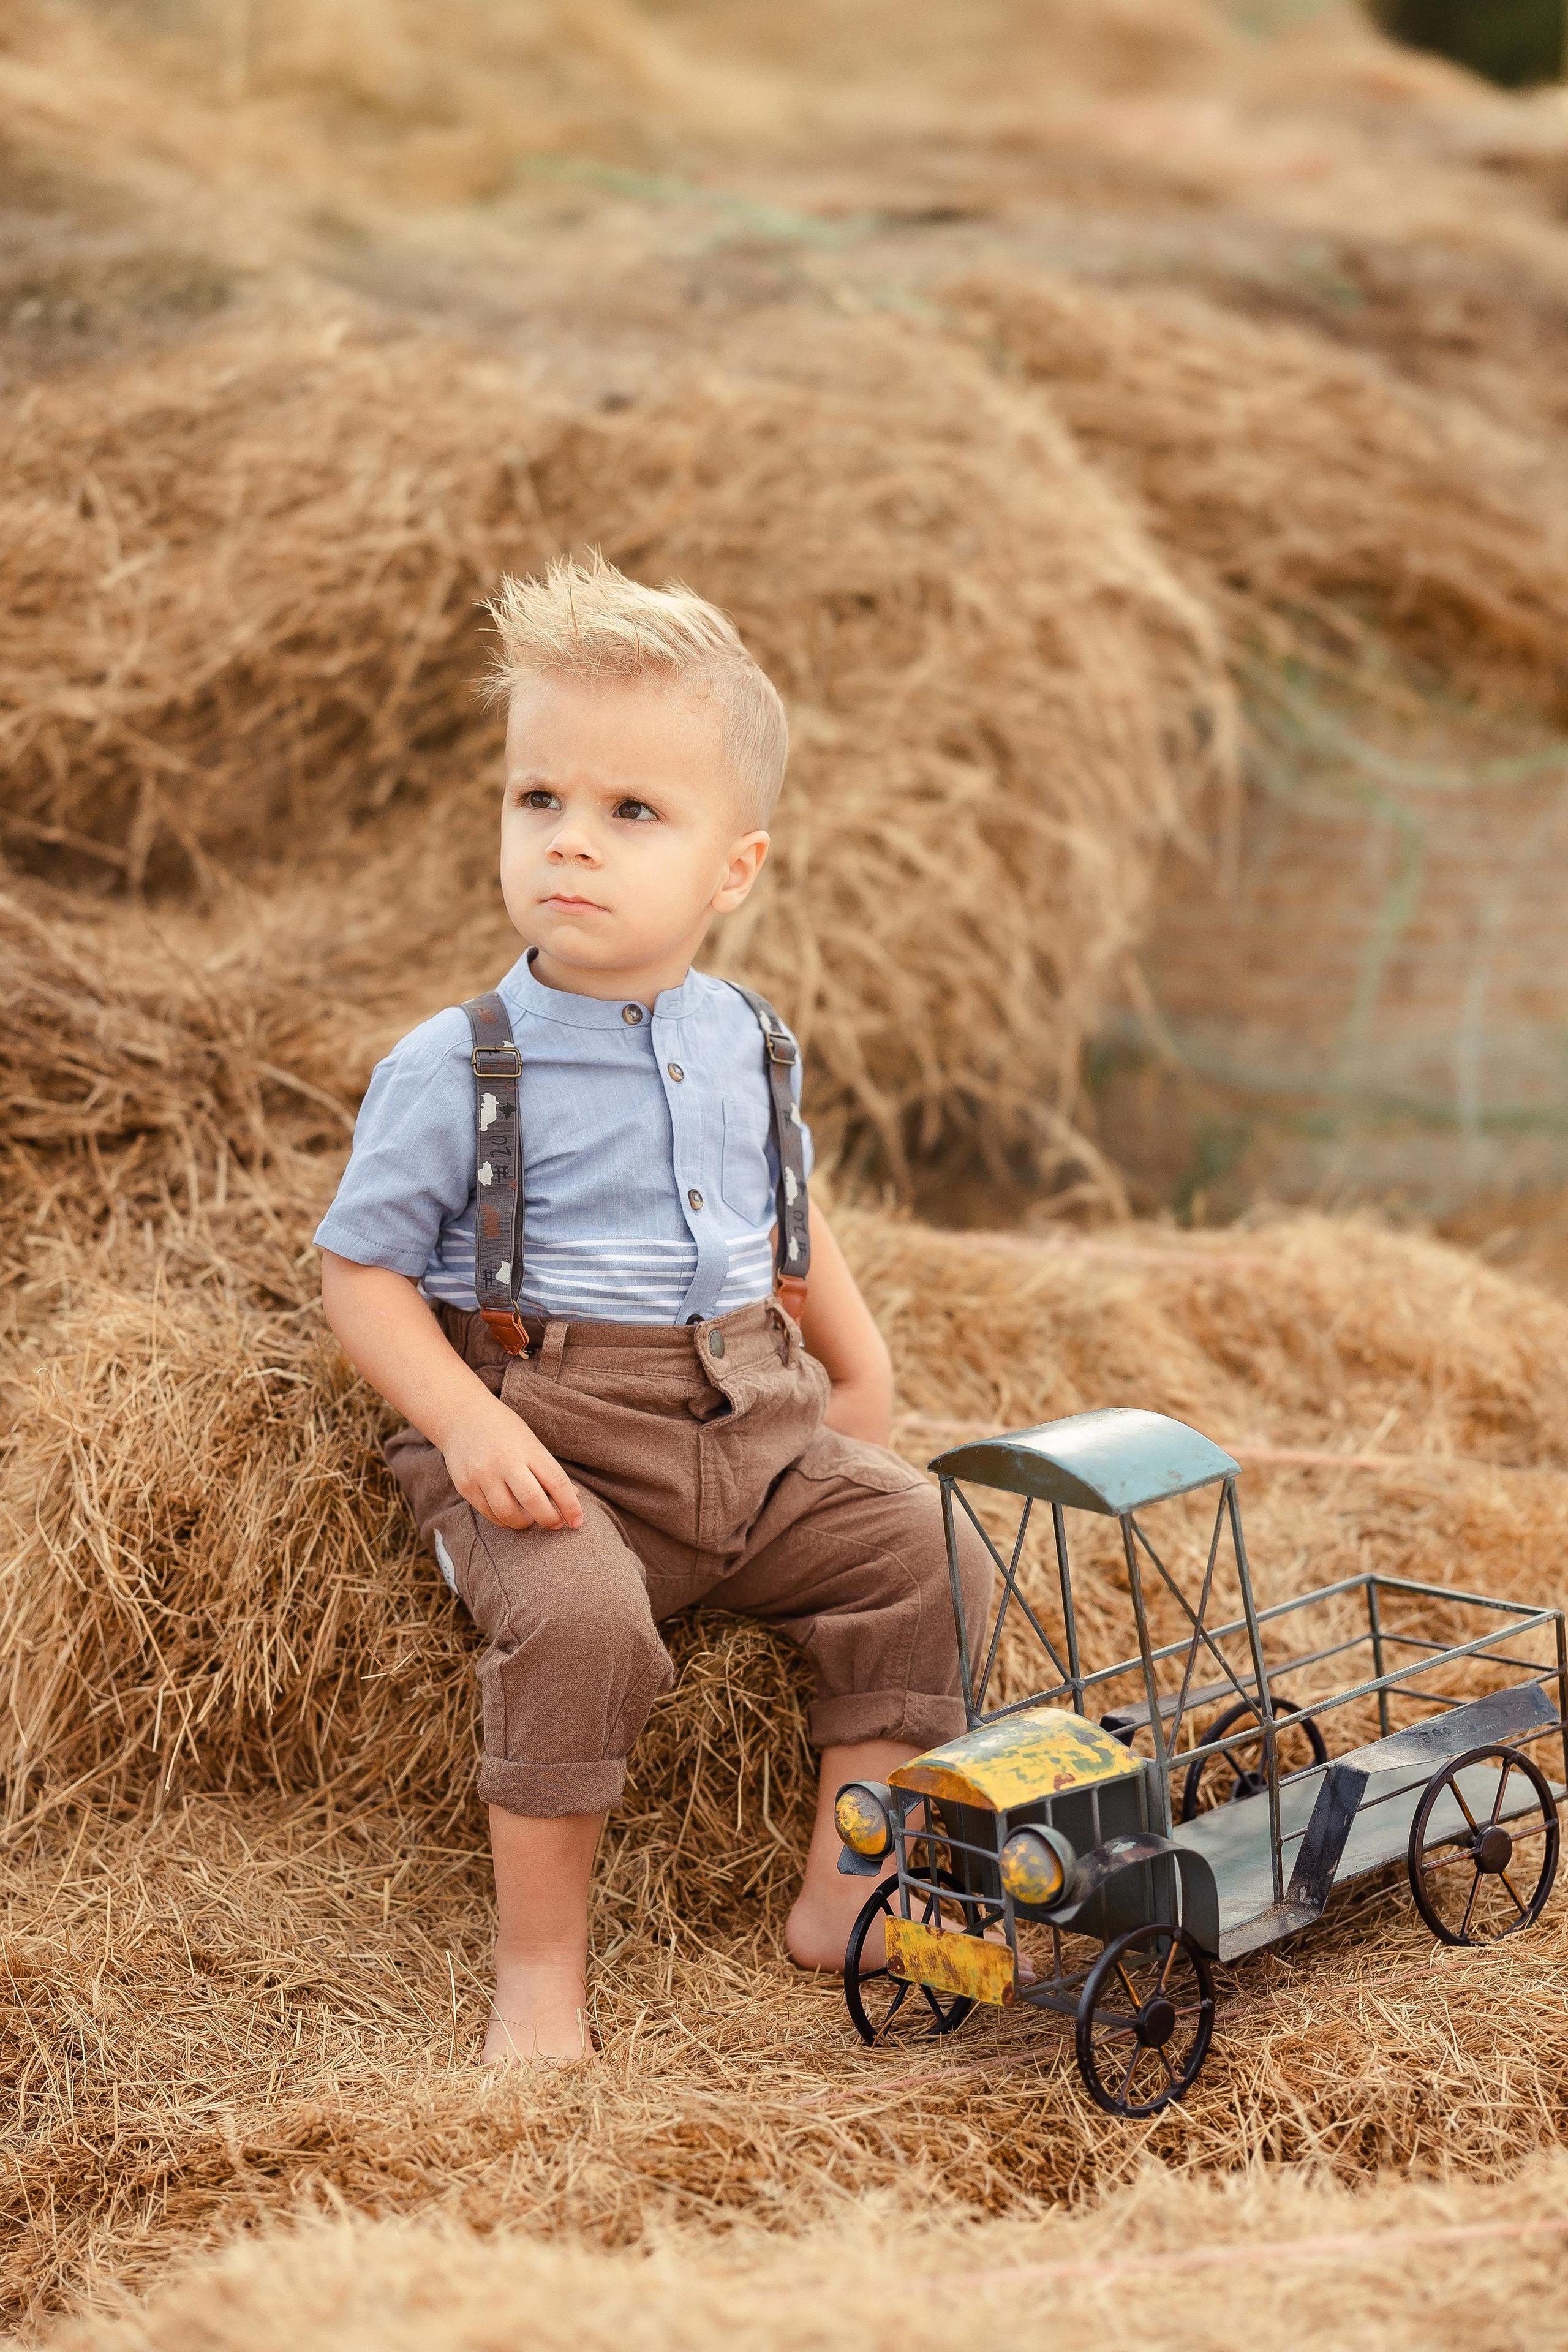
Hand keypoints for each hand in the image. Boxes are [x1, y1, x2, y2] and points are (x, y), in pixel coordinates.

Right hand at [437, 1393, 584, 1532]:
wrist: (462, 1416)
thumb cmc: (504, 1430)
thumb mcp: (531, 1442)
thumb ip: (549, 1470)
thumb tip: (574, 1498)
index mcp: (527, 1448)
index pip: (556, 1482)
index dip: (570, 1506)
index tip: (577, 1522)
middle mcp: (504, 1461)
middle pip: (533, 1502)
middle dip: (549, 1519)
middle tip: (556, 1524)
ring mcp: (482, 1475)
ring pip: (508, 1514)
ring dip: (524, 1523)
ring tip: (530, 1518)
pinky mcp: (465, 1486)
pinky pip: (489, 1514)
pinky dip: (504, 1519)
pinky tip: (510, 1513)